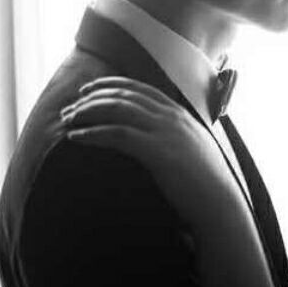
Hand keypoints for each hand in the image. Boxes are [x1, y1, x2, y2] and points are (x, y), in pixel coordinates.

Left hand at [61, 77, 238, 222]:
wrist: (219, 201)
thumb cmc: (204, 181)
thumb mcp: (191, 148)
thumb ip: (175, 135)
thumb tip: (155, 136)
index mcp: (179, 113)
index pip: (141, 88)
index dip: (112, 85)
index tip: (89, 89)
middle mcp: (172, 116)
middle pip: (126, 95)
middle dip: (94, 97)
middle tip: (71, 106)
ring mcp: (166, 131)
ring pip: (119, 109)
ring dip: (89, 112)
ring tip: (68, 120)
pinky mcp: (157, 151)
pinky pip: (118, 134)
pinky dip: (93, 132)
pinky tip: (76, 138)